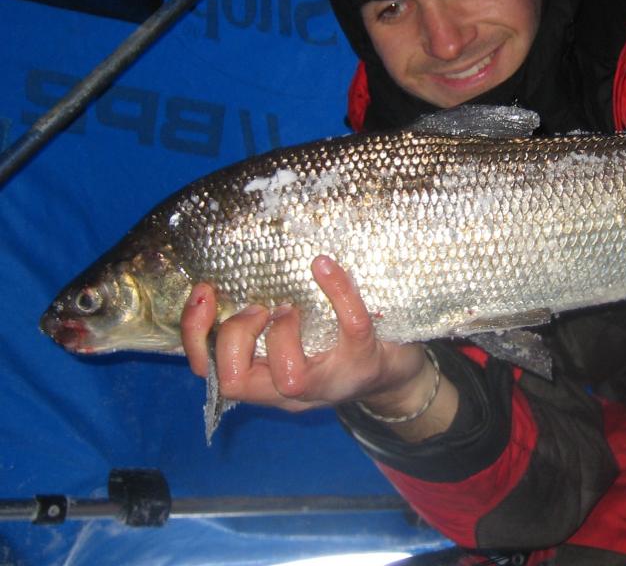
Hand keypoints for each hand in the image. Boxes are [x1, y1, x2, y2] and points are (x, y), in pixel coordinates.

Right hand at [180, 256, 432, 414]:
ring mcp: (330, 379)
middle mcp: (291, 391)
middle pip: (235, 383)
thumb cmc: (336, 352)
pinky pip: (351, 326)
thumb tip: (223, 275)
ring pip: (290, 378)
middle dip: (234, 336)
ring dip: (280, 332)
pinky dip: (339, 292)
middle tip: (259, 308)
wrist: (398, 380)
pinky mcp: (366, 359)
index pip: (211, 373)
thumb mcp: (291, 343)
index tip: (205, 294)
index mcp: (266, 382)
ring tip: (289, 307)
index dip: (195, 336)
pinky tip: (327, 266)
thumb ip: (259, 325)